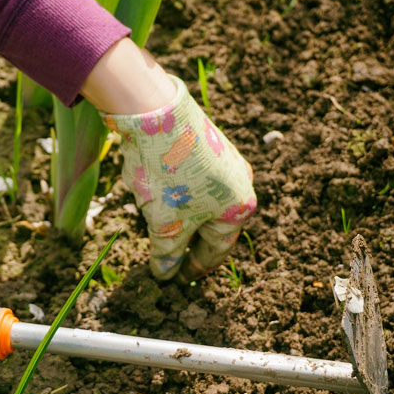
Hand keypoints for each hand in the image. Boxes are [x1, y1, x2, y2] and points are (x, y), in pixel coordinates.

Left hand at [103, 76, 255, 280]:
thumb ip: (168, 253)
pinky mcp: (206, 144)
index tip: (177, 281)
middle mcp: (240, 184)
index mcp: (239, 209)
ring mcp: (225, 161)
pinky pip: (192, 181)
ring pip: (199, 202)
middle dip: (186, 242)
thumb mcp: (166, 224)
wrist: (156, 112)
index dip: (194, 269)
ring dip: (178, 216)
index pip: (217, 251)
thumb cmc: (168, 175)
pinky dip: (175, 193)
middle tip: (167, 258)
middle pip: (210, 226)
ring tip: (155, 221)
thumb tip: (165, 274)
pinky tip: (153, 190)